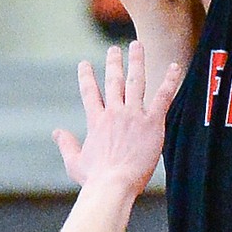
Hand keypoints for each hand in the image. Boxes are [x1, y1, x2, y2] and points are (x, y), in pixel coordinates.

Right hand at [53, 41, 181, 195]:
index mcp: (96, 121)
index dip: (86, 76)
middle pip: (114, 81)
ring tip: (138, 46)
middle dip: (114, 63)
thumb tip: (56, 133)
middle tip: (114, 49)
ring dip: (137, 62)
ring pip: (137, 81)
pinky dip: (170, 81)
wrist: (113, 185)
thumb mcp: (74, 161)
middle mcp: (114, 112)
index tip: (83, 64)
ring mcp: (133, 115)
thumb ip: (66, 144)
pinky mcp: (152, 123)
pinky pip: (163, 97)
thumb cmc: (94, 179)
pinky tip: (175, 67)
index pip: (89, 92)